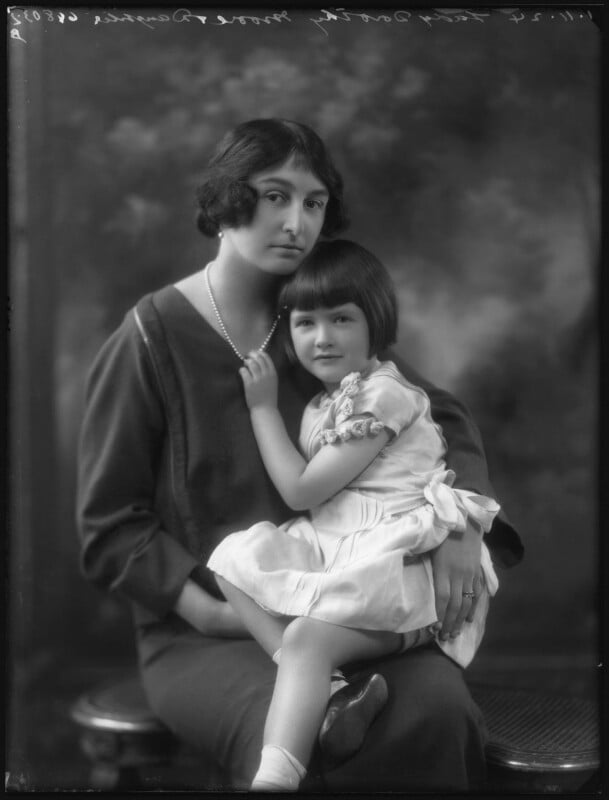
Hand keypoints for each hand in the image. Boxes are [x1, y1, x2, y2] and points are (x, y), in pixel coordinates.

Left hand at [239, 350, 277, 409]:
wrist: (265, 409)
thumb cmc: (269, 396)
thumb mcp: (273, 382)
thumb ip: (268, 372)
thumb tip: (260, 362)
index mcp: (273, 373)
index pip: (266, 357)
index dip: (259, 353)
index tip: (255, 353)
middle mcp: (266, 374)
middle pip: (258, 358)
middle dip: (252, 355)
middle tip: (248, 357)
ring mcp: (258, 379)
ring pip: (251, 363)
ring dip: (247, 362)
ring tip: (245, 364)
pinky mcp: (249, 384)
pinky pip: (244, 371)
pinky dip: (242, 370)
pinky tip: (242, 372)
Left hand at [430, 518, 482, 639]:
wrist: (466, 519)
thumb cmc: (441, 530)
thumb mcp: (428, 544)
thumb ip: (420, 559)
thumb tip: (405, 568)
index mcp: (444, 568)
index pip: (442, 597)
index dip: (440, 614)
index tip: (434, 628)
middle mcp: (458, 574)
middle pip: (455, 604)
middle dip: (450, 623)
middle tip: (444, 637)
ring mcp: (470, 574)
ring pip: (467, 602)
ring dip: (460, 620)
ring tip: (455, 633)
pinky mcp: (477, 571)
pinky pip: (477, 593)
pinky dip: (473, 607)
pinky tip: (468, 618)